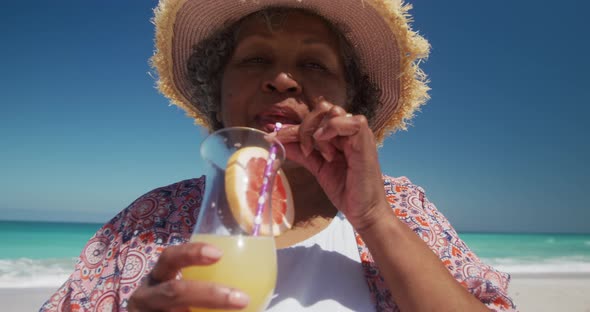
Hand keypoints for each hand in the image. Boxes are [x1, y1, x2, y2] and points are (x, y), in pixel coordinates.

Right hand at [128, 242, 248, 311]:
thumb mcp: (181, 289)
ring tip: (240, 311)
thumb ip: (205, 282)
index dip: (191, 253)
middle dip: (211, 295)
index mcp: (158, 277)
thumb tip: (253, 287)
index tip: (218, 254)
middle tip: (242, 299)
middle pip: (175, 292)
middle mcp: (147, 297)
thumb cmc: (173, 301)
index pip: (170, 258)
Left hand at [272, 98, 389, 230]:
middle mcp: (348, 131)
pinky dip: (332, 128)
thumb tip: (277, 141)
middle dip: (305, 127)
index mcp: (338, 135)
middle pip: (322, 109)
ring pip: (333, 112)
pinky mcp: (366, 141)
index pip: (314, 119)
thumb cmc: (345, 191)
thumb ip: (300, 152)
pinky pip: (351, 121)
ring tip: (319, 154)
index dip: (293, 127)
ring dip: (318, 131)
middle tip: (304, 150)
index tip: (273, 137)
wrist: (362, 211)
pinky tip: (326, 146)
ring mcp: (358, 135)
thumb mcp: (317, 168)